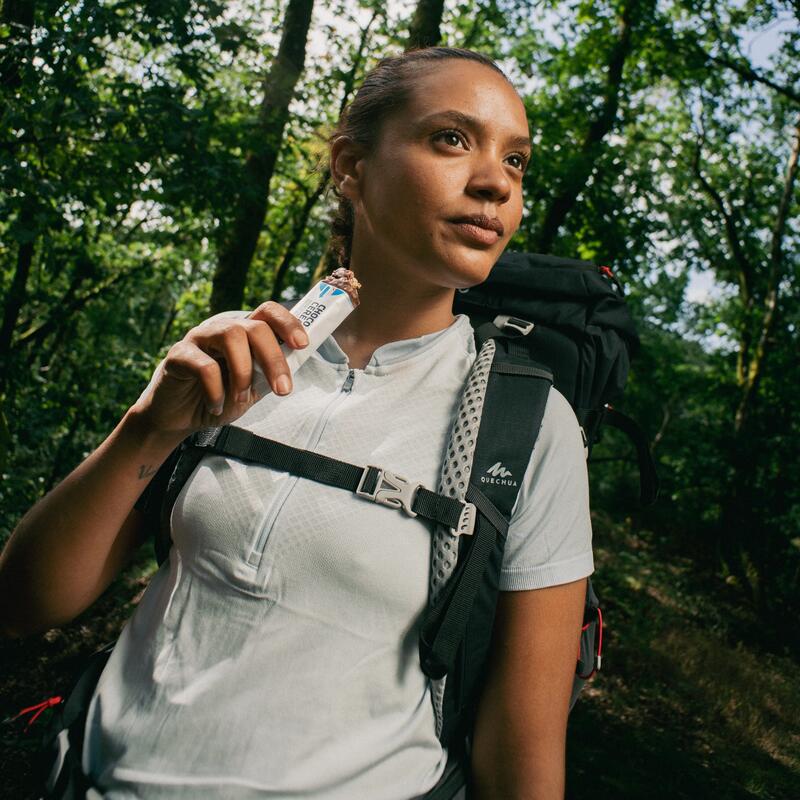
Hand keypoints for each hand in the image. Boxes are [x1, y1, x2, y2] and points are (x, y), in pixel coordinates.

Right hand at [131, 302, 308, 439]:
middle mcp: (222, 329)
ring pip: (231, 336)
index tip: (303, 344)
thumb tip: (297, 362)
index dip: (288, 322)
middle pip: (255, 326)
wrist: (180, 418)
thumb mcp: (253, 388)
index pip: (268, 311)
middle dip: (274, 358)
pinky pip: (204, 366)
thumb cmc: (220, 398)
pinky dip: (216, 391)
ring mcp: (199, 338)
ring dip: (244, 372)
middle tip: (282, 390)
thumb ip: (270, 374)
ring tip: (241, 398)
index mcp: (243, 334)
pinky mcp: (178, 355)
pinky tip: (215, 406)